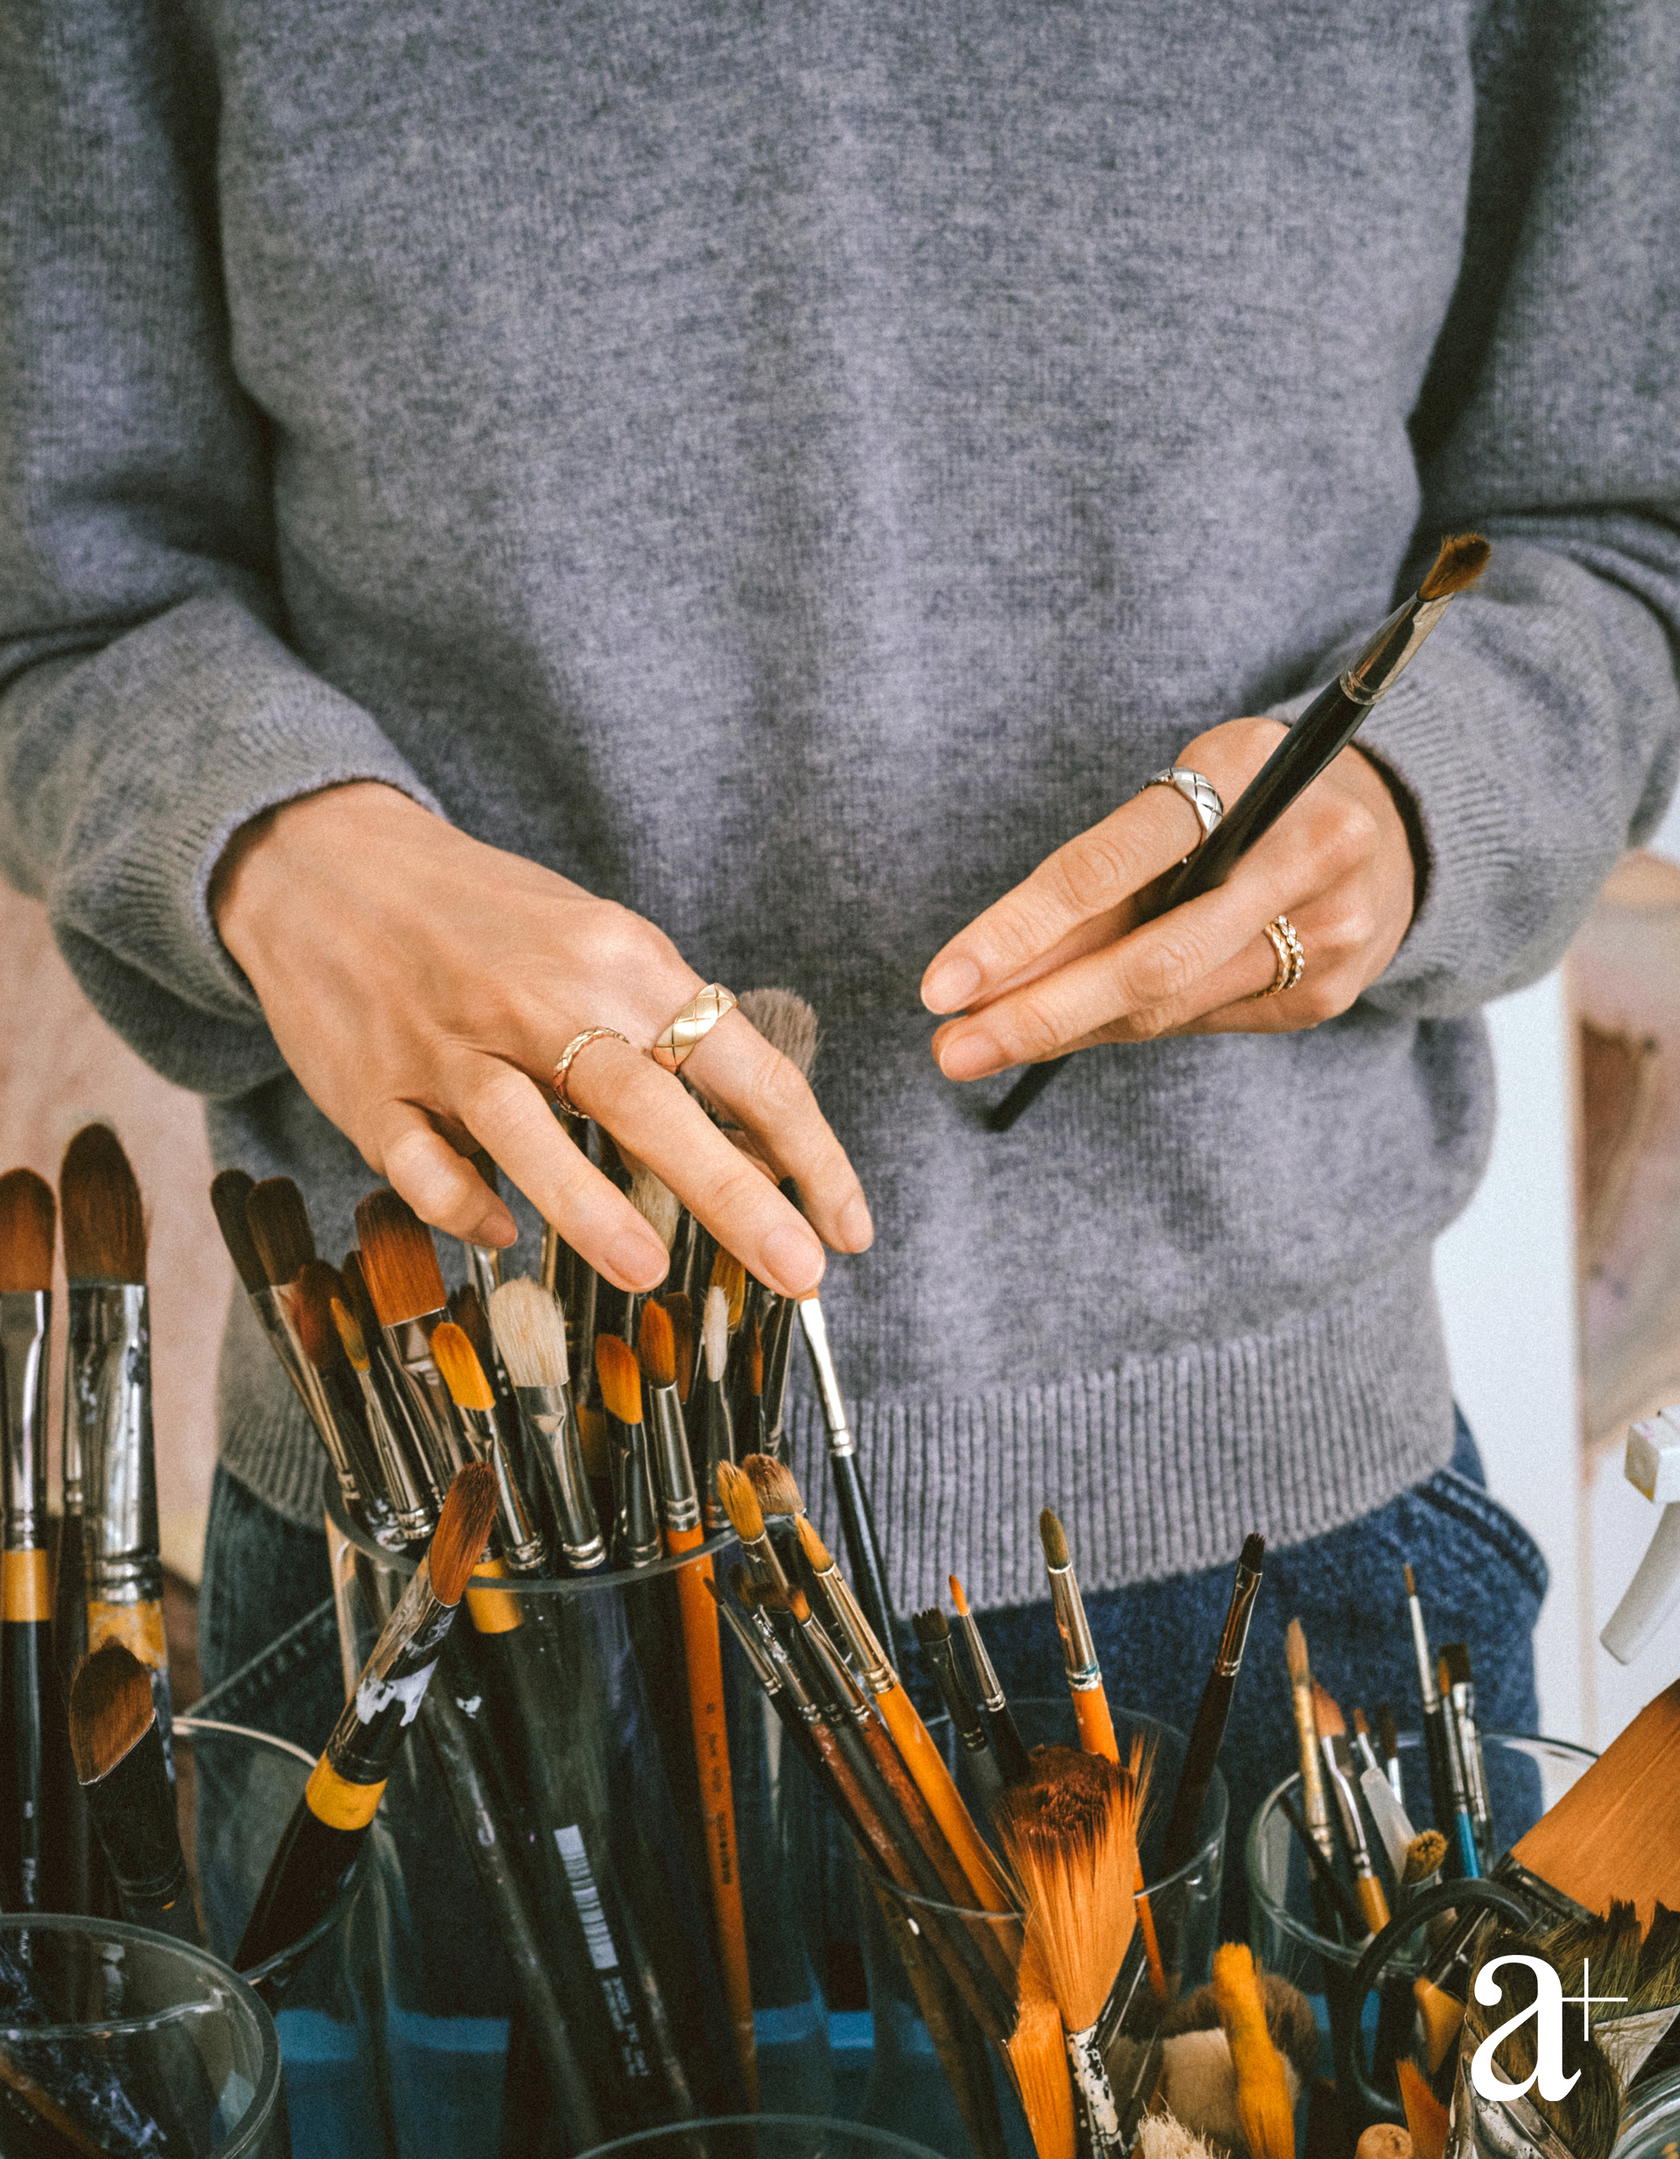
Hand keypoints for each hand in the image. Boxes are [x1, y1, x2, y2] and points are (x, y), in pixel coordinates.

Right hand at [212, 783, 871, 1292]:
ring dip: (590, 1207)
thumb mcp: (594, 941)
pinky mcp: (371, 1090)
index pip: (740, 1063)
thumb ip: (665, 1028)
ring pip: (525, 1133)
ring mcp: (449, 1047)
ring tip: (651, 1272)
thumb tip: (755, 1141)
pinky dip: (465, 1207)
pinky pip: (424, 1165)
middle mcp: (539, 1001)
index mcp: (618, 961)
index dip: (808, 1150)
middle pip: (650, 1103)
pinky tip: (502, 1235)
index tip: (849, 1224)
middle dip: (735, 1194)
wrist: (325, 863)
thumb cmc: (485, 916)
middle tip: (800, 1268)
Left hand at [920, 718, 1419, 1077]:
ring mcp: (1327, 933)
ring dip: (1063, 1029)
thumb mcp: (1189, 786)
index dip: (1018, 931)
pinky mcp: (1327, 993)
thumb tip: (987, 969)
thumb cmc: (1254, 796)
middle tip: (949, 1049)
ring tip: (977, 1046)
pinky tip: (1064, 1030)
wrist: (1396, 824)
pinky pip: (1197, 1021)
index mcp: (1249, 774)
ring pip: (1168, 1003)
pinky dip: (1121, 1027)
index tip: (942, 983)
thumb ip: (1104, 868)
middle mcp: (1302, 854)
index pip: (1109, 865)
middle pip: (1145, 960)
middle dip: (1036, 1013)